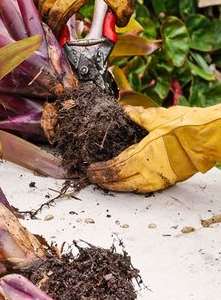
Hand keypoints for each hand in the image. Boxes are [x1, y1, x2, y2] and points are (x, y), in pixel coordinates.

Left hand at [87, 104, 220, 192]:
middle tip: (92, 178)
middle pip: (120, 182)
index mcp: (143, 156)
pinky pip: (144, 188)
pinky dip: (131, 186)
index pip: (115, 169)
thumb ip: (138, 117)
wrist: (211, 138)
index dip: (100, 171)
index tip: (90, 170)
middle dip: (103, 181)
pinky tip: (126, 182)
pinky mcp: (168, 181)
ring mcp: (159, 179)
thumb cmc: (187, 128)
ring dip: (116, 186)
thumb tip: (125, 111)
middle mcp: (149, 172)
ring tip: (104, 182)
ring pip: (131, 188)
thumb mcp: (159, 118)